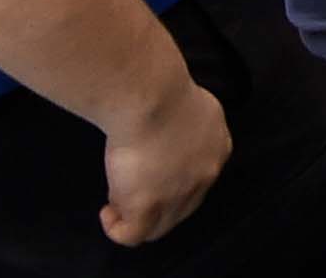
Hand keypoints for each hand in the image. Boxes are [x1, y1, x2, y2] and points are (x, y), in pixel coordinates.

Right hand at [96, 72, 231, 247]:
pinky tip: (108, 212)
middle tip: (132, 190)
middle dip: (157, 203)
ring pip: (160, 226)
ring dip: (137, 219)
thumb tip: (171, 129)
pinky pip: (133, 235)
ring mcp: (178, 195)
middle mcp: (205, 175)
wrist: (152, 98)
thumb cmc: (164, 89)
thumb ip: (188, 124)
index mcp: (217, 147)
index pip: (199, 177)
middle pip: (183, 206)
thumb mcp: (193, 104)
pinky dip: (118, 229)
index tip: (152, 171)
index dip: (175, 180)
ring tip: (116, 205)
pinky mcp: (148, 207)